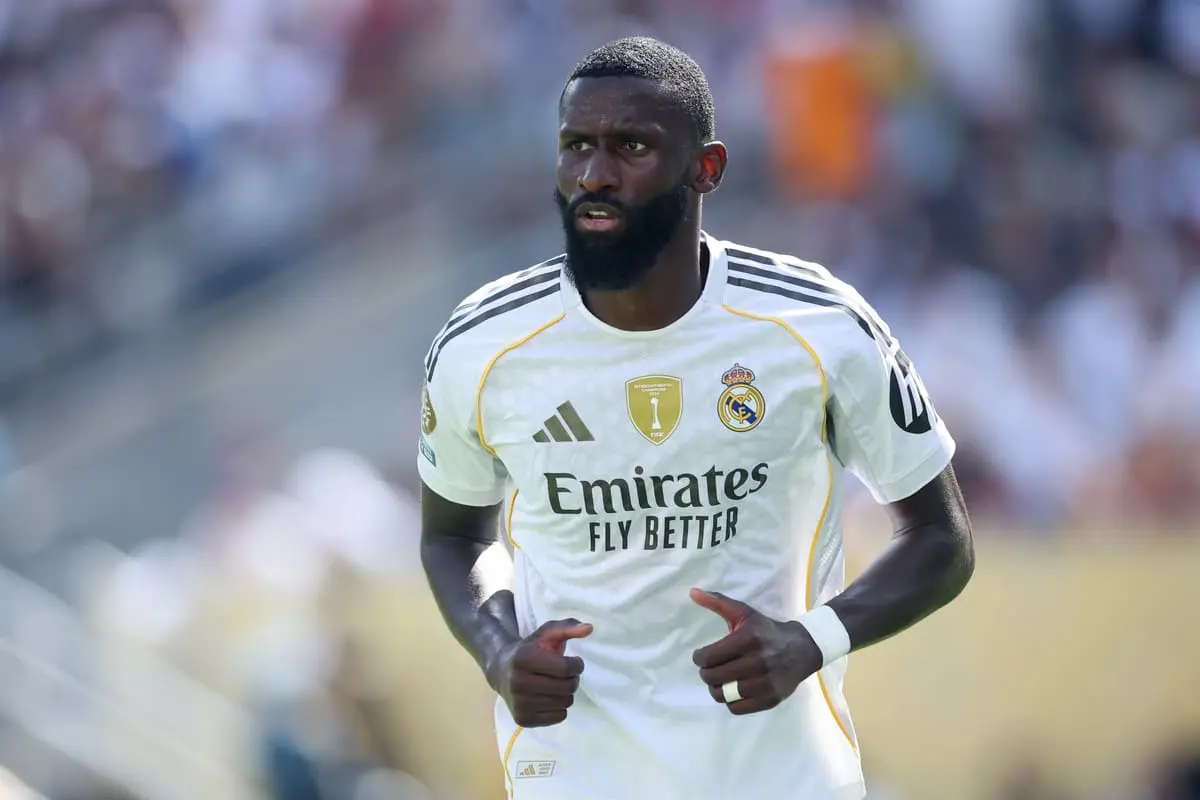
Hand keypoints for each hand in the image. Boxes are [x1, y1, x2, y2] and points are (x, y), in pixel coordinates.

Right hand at [487, 619, 592, 727]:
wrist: (502, 670)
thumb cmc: (530, 649)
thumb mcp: (547, 633)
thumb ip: (568, 627)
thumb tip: (589, 628)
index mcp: (523, 658)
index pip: (566, 668)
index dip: (577, 664)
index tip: (574, 661)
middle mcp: (518, 683)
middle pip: (567, 687)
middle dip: (573, 679)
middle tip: (565, 674)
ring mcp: (519, 704)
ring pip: (565, 703)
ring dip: (566, 693)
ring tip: (555, 684)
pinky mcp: (523, 719)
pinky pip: (559, 717)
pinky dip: (560, 707)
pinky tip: (548, 696)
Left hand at [690, 588, 821, 714]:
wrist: (802, 649)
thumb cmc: (766, 630)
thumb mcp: (744, 612)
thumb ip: (717, 602)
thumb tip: (692, 592)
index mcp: (749, 638)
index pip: (708, 657)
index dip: (699, 658)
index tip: (702, 656)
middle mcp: (758, 661)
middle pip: (713, 677)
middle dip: (706, 672)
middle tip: (710, 668)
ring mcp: (765, 682)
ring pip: (722, 695)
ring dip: (716, 688)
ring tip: (720, 679)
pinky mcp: (771, 699)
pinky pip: (736, 708)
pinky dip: (730, 701)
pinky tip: (733, 689)